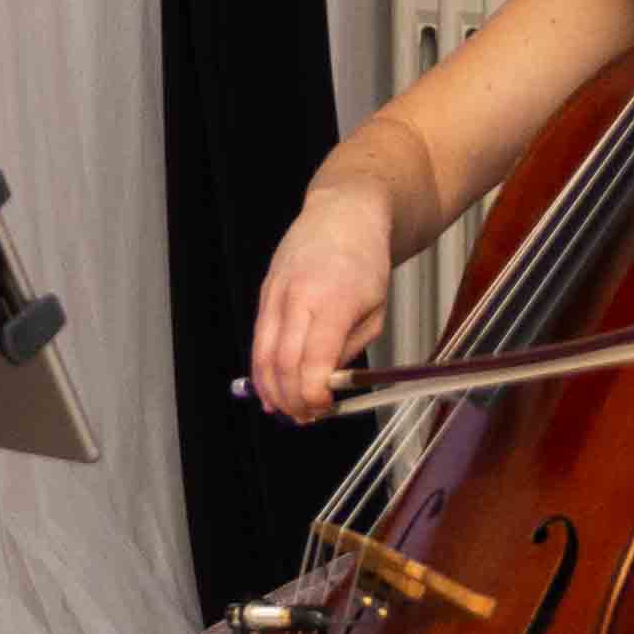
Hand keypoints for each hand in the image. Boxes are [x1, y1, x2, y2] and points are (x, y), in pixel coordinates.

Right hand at [249, 186, 392, 421]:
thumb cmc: (365, 261)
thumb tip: (327, 383)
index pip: (313, 361)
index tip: (324, 408)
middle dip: (292, 399)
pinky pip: (258, 339)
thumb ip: (350, 349)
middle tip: (305, 417)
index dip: (314, 394)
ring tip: (285, 410)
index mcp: (333, 302)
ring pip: (262, 354)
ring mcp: (276, 295)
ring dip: (270, 389)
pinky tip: (269, 388)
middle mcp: (298, 298)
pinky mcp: (265, 294)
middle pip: (282, 363)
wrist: (342, 215)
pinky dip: (261, 368)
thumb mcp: (375, 310)